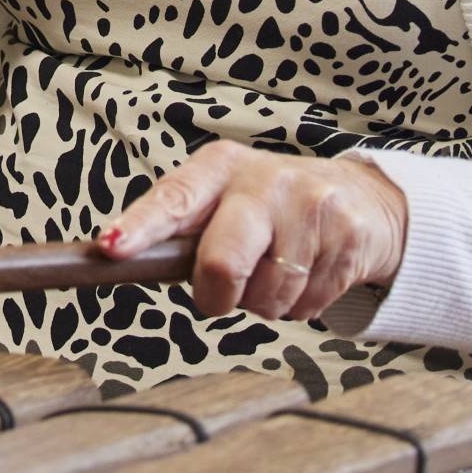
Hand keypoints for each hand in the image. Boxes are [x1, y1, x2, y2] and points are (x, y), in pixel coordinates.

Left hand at [102, 142, 408, 323]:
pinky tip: (307, 275)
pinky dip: (301, 305)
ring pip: (267, 296)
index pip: (173, 199)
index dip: (140, 228)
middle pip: (222, 261)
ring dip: (264, 302)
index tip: (111, 248)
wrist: (360, 198)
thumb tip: (119, 256)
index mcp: (220, 167)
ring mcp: (311, 207)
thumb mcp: (224, 199)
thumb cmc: (270, 206)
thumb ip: (182, 228)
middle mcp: (264, 180)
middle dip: (217, 295)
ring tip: (276, 271)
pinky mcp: (348, 237)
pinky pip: (307, 305)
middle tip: (221, 293)